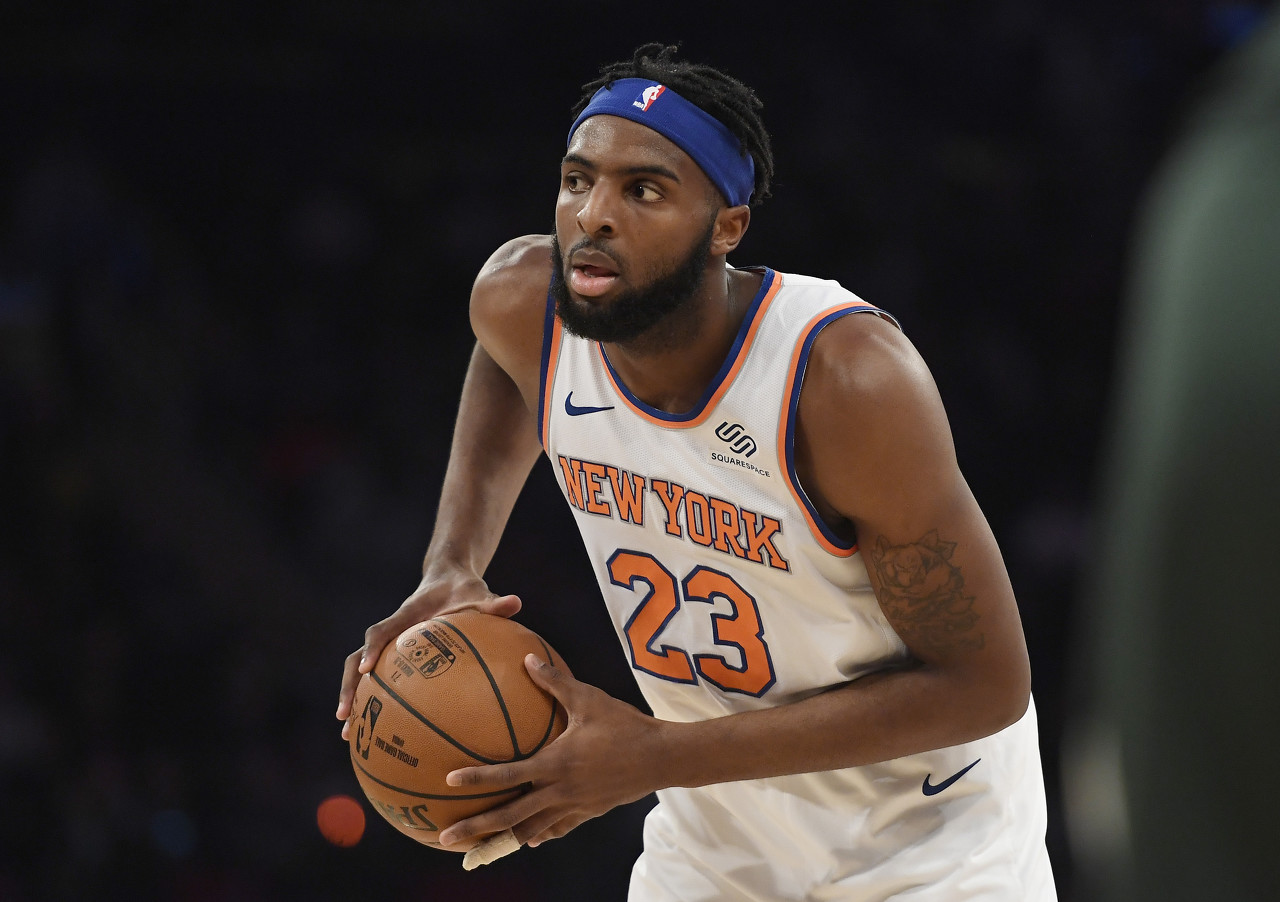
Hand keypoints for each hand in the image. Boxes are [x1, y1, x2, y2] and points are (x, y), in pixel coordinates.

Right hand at [336, 568, 521, 738]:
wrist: (448, 579)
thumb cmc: (464, 591)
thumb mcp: (479, 595)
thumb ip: (494, 603)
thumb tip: (516, 603)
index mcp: (406, 616)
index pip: (382, 631)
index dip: (372, 648)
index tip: (365, 669)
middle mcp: (392, 632)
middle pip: (356, 658)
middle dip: (348, 685)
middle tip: (344, 716)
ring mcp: (390, 646)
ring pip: (358, 672)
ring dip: (351, 698)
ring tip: (347, 733)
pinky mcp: (395, 657)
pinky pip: (379, 680)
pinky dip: (373, 702)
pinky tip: (377, 732)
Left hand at [437, 654, 663, 850]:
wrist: (660, 757)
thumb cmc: (624, 724)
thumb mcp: (588, 698)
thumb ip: (555, 681)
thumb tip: (528, 658)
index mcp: (555, 763)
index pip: (508, 775)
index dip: (477, 779)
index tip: (449, 783)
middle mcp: (559, 791)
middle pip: (510, 815)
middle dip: (476, 829)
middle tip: (445, 837)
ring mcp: (573, 806)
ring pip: (531, 830)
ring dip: (503, 838)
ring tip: (479, 848)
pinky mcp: (587, 813)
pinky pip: (557, 829)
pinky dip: (539, 834)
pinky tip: (529, 838)